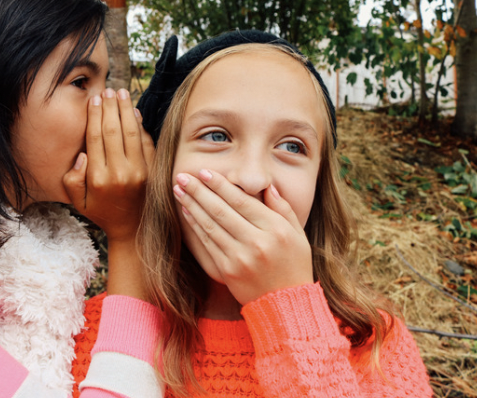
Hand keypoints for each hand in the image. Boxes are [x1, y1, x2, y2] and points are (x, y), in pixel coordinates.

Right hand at [63, 88, 154, 242]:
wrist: (134, 230)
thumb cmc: (102, 212)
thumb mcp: (78, 202)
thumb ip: (72, 180)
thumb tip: (82, 154)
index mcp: (99, 178)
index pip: (95, 138)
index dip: (94, 115)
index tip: (94, 100)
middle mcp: (120, 173)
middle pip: (113, 130)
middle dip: (110, 107)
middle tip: (108, 90)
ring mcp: (140, 172)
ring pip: (132, 132)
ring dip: (126, 110)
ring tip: (122, 93)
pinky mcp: (153, 171)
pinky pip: (146, 142)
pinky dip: (141, 125)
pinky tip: (135, 112)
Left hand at [173, 169, 312, 304]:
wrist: (285, 305)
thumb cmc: (294, 265)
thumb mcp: (298, 234)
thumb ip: (283, 208)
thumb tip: (267, 185)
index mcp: (276, 230)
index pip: (242, 201)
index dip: (220, 185)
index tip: (204, 172)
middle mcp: (257, 243)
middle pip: (221, 211)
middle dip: (199, 191)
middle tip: (182, 176)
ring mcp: (240, 258)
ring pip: (210, 226)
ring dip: (192, 205)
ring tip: (179, 190)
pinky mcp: (227, 271)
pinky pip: (207, 243)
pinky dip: (195, 226)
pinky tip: (187, 212)